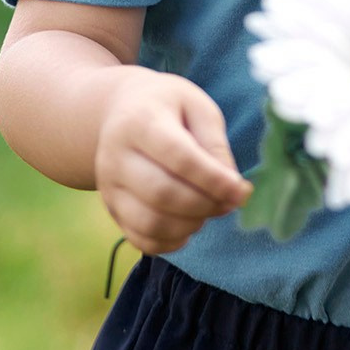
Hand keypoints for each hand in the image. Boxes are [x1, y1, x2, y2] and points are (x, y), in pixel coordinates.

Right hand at [94, 69, 252, 253]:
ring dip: (190, 225)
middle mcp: (115, 156)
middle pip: (162, 194)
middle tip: (229, 201)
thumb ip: (215, 145)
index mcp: (140, 121)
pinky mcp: (112, 209)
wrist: (120, 111)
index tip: (241, 191)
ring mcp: (109, 187)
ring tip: (207, 210)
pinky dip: (172, 242)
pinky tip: (188, 225)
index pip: (179, 157)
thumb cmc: (168, 107)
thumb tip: (232, 188)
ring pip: (150, 223)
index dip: (213, 180)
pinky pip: (141, 239)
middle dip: (205, 205)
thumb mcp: (197, 107)